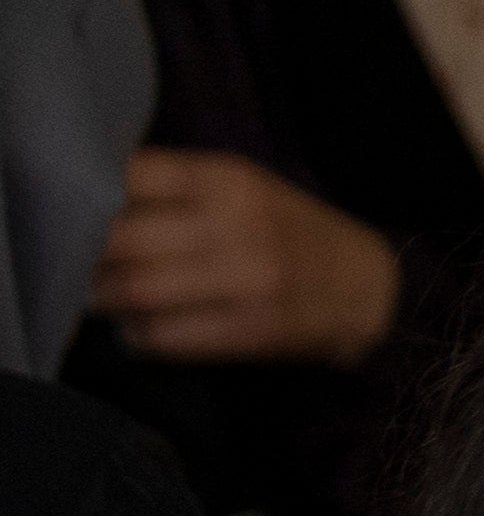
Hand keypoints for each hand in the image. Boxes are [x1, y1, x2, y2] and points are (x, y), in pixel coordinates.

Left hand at [95, 150, 400, 366]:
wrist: (370, 285)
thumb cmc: (290, 232)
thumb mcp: (244, 189)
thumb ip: (175, 186)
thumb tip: (89, 201)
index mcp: (231, 179)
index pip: (129, 177)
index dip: (89, 199)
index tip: (81, 215)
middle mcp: (239, 224)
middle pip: (120, 240)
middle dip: (88, 259)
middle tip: (84, 267)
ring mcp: (250, 279)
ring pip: (136, 292)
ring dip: (107, 301)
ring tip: (109, 300)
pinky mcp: (254, 328)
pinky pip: (165, 337)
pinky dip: (139, 337)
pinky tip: (143, 329)